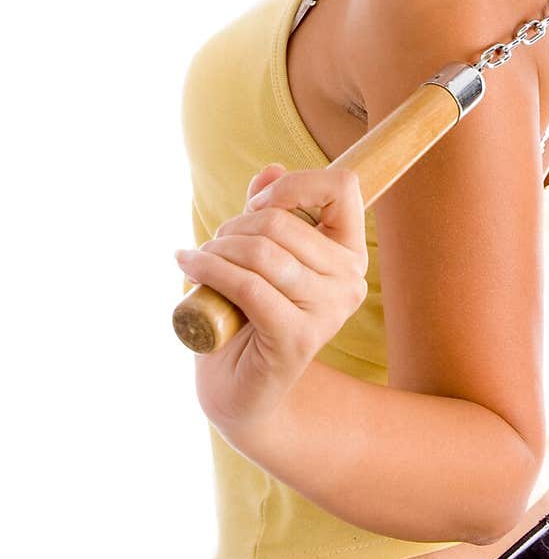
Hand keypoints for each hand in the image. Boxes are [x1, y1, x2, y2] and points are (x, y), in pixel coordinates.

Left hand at [175, 162, 368, 428]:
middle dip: (235, 225)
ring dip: (217, 248)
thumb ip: (270, 212)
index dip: (294, 186)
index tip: (259, 208)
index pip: (343, 187)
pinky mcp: (297, 337)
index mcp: (350, 252)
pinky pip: (248, 286)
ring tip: (199, 259)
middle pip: (284, 221)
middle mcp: (350, 280)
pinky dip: (209, 269)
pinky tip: (187, 265)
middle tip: (214, 244)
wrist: (240, 389)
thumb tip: (271, 169)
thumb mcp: (259, 255)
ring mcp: (328, 311)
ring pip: (262, 252)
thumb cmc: (249, 316)